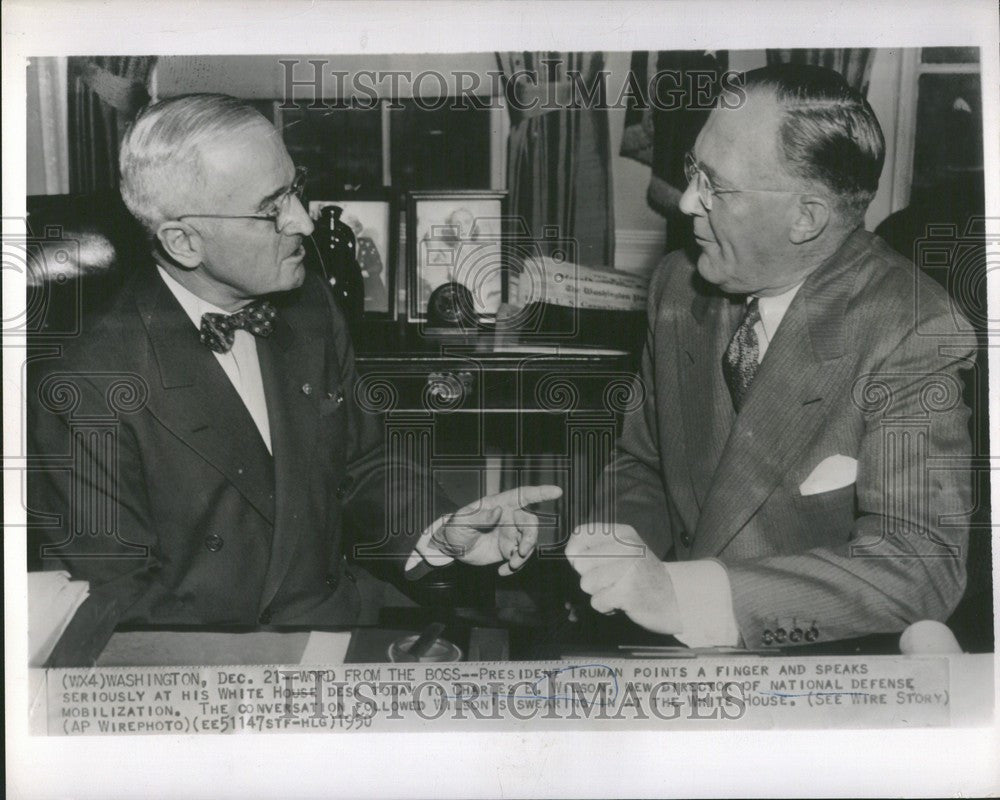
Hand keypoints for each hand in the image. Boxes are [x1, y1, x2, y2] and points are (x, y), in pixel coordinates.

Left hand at [427, 485, 561, 574]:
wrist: (451, 548)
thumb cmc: (454, 527)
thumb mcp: (462, 521)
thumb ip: (480, 516)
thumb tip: (499, 511)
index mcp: (499, 504)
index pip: (523, 495)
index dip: (541, 492)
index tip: (557, 491)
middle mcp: (509, 517)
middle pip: (530, 523)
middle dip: (530, 538)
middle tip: (521, 553)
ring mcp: (510, 533)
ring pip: (528, 542)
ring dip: (524, 556)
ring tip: (510, 566)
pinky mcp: (508, 549)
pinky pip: (520, 557)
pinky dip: (515, 566)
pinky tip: (503, 571)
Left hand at [566, 522, 681, 633]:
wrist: (674, 599)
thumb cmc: (643, 575)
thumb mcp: (626, 550)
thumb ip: (598, 547)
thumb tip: (571, 554)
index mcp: (623, 533)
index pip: (580, 533)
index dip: (575, 551)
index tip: (586, 562)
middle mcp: (627, 547)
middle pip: (580, 562)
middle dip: (589, 576)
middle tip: (610, 580)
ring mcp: (629, 569)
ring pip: (586, 583)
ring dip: (599, 592)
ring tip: (618, 590)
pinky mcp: (628, 592)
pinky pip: (597, 602)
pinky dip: (606, 607)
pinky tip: (623, 601)